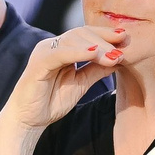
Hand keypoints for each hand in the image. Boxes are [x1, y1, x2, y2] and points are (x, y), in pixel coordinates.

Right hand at [0, 23, 128, 130]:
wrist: (28, 121)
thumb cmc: (50, 102)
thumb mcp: (80, 84)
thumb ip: (96, 70)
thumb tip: (119, 59)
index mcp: (62, 50)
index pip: (86, 35)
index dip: (106, 35)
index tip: (126, 37)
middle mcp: (52, 46)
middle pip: (81, 33)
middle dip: (105, 38)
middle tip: (124, 45)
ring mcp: (44, 52)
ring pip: (73, 40)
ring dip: (96, 46)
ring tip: (114, 55)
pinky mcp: (38, 63)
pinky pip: (60, 53)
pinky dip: (78, 52)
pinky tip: (94, 53)